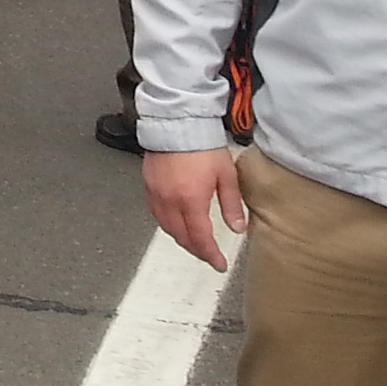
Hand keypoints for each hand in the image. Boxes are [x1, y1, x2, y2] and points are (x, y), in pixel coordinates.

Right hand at [145, 148, 244, 270]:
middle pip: (182, 237)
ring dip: (181, 238)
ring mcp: (156, 193)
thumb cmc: (202, 144)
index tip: (219, 264)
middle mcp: (170, 201)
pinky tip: (175, 221)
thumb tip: (238, 228)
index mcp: (191, 200)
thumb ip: (232, 205)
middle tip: (208, 255)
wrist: (178, 122)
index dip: (211, 255)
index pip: (201, 239)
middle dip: (196, 250)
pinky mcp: (148, 184)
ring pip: (166, 227)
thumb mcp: (226, 175)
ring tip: (194, 241)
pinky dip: (167, 223)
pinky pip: (156, 213)